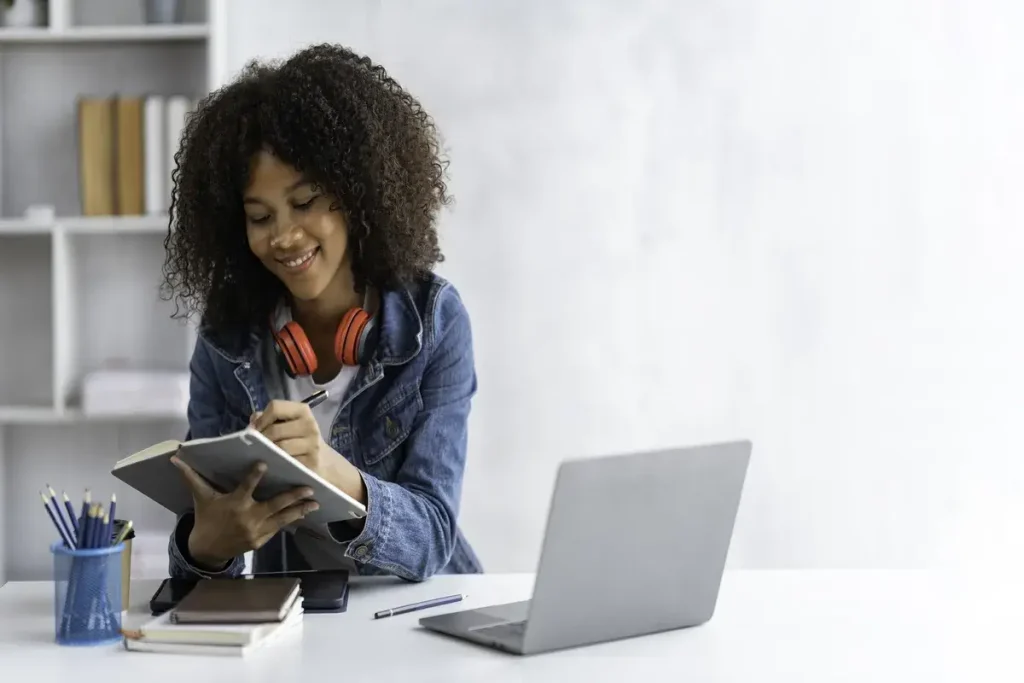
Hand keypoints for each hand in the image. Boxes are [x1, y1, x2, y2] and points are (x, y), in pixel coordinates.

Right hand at [171, 454, 319, 568]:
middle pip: (274, 505)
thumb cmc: (207, 517)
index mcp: (234, 503)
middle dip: (293, 496)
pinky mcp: (261, 540)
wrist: (206, 549)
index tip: (264, 463)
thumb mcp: (201, 497)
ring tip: (316, 502)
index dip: (254, 475)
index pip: (245, 486)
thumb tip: (175, 457)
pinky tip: (305, 513)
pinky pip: (279, 528)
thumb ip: (191, 477)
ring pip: (282, 518)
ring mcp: (256, 530)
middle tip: (309, 487)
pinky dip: (292, 520)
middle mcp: (247, 517)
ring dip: (300, 510)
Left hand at [251, 399, 367, 504]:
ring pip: (281, 447)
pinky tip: (274, 463)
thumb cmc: (299, 438)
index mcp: (302, 410)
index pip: (275, 407)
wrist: (323, 459)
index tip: (254, 429)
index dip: (261, 419)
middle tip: (255, 446)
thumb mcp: (287, 423)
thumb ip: (268, 419)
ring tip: (263, 454)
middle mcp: (309, 424)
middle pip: (275, 430)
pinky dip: (278, 463)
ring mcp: (312, 444)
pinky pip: (287, 462)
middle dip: (260, 439)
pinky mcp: (311, 462)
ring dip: (268, 452)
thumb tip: (253, 422)